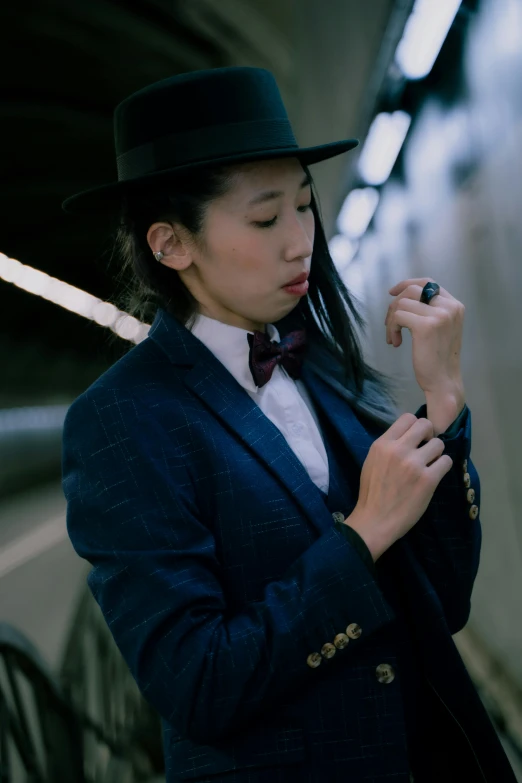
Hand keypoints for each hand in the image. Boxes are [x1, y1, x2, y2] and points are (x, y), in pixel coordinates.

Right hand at [345, 413, 452, 560]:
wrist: (375, 521)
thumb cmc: (372, 493)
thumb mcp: (372, 461)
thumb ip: (388, 447)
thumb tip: (408, 437)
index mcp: (382, 444)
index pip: (407, 418)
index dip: (415, 427)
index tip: (416, 439)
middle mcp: (398, 449)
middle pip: (425, 424)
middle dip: (429, 435)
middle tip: (426, 449)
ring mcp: (414, 464)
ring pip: (439, 443)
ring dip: (437, 453)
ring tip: (429, 465)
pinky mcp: (428, 479)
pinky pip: (446, 461)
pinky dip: (442, 467)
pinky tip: (434, 475)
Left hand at [385, 278, 464, 397]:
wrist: (443, 381)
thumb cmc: (437, 358)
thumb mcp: (439, 328)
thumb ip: (429, 311)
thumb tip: (402, 296)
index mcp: (455, 306)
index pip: (428, 283)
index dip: (407, 284)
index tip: (392, 293)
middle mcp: (450, 307)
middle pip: (413, 290)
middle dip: (395, 304)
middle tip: (390, 324)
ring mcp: (439, 315)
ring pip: (402, 303)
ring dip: (391, 320)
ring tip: (393, 337)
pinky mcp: (426, 326)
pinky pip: (398, 316)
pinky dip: (392, 328)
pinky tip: (396, 343)